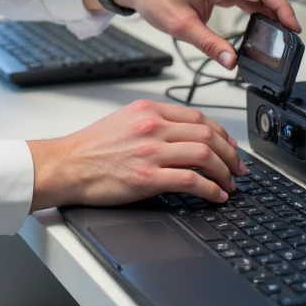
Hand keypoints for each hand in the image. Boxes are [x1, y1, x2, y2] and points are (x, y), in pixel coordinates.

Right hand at [28, 98, 243, 211]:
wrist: (66, 165)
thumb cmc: (89, 148)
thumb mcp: (124, 121)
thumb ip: (153, 124)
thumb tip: (183, 137)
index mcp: (148, 110)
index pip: (197, 116)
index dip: (221, 133)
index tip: (229, 146)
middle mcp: (152, 127)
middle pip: (207, 134)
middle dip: (230, 153)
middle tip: (239, 168)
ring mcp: (151, 151)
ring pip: (205, 155)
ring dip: (225, 172)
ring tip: (230, 183)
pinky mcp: (148, 177)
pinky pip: (191, 181)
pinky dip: (211, 189)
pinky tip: (216, 195)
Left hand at [94, 0, 299, 67]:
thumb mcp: (182, 26)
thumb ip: (209, 45)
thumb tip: (231, 60)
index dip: (282, 6)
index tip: (292, 25)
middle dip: (280, 10)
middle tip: (291, 33)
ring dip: (268, 9)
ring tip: (279, 32)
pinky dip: (255, 8)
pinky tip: (260, 22)